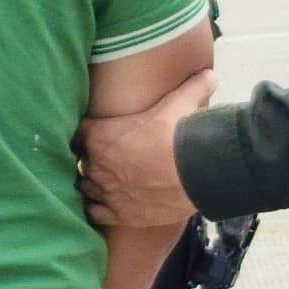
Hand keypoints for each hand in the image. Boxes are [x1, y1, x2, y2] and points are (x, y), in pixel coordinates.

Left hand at [78, 68, 212, 230]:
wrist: (195, 174)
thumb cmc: (179, 135)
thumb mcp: (182, 103)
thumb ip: (192, 87)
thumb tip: (210, 74)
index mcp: (100, 135)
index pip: (78, 132)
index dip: (87, 132)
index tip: (97, 132)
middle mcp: (96, 165)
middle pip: (80, 160)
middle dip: (91, 158)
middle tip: (108, 156)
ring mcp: (106, 192)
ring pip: (85, 187)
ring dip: (93, 183)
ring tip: (107, 180)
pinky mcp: (118, 214)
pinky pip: (94, 213)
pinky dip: (98, 208)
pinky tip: (109, 204)